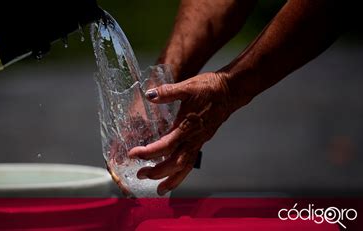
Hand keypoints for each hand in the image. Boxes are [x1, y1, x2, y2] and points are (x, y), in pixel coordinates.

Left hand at [128, 72, 242, 195]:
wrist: (230, 91)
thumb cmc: (209, 88)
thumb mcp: (187, 86)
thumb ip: (168, 92)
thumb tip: (149, 95)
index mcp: (187, 126)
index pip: (166, 145)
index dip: (149, 152)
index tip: (133, 154)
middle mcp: (194, 138)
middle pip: (175, 162)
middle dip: (157, 172)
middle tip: (140, 174)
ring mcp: (199, 142)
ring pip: (185, 167)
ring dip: (171, 179)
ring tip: (159, 189)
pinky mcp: (201, 141)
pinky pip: (190, 162)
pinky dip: (181, 173)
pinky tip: (173, 177)